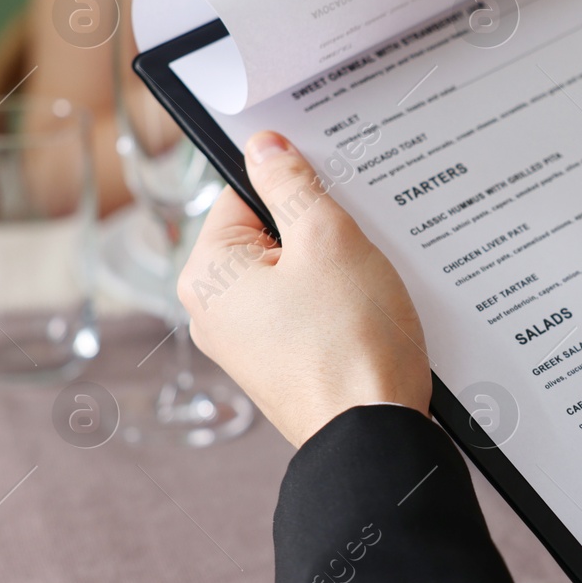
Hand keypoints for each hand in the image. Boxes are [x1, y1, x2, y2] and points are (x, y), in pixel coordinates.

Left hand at [178, 131, 430, 445]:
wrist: (374, 437)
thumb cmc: (349, 343)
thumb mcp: (329, 239)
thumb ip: (292, 182)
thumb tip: (265, 145)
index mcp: (207, 273)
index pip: (245, 193)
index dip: (296, 187)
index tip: (335, 198)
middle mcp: (214, 311)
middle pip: (271, 235)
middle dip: (321, 233)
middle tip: (358, 247)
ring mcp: (248, 344)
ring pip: (295, 276)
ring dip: (336, 271)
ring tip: (367, 289)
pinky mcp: (282, 367)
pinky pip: (307, 313)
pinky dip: (339, 306)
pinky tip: (368, 317)